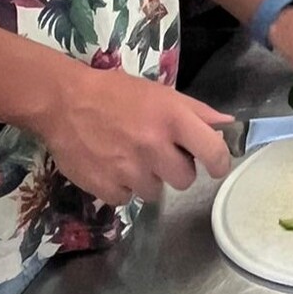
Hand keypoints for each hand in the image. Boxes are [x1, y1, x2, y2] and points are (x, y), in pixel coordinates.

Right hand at [37, 63, 233, 204]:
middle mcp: (153, 147)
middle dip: (177, 170)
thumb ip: (197, 112)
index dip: (219, 163)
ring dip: (148, 179)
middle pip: (185, 180)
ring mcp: (127, 169)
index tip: (215, 166)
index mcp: (173, 120)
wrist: (64, 101)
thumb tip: (228, 125)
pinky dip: (122, 188)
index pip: (212, 151)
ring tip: (132, 158)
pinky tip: (113, 167)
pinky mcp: (103, 186)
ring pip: (155, 192)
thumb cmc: (117, 93)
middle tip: (161, 155)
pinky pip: (126, 199)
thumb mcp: (162, 94)